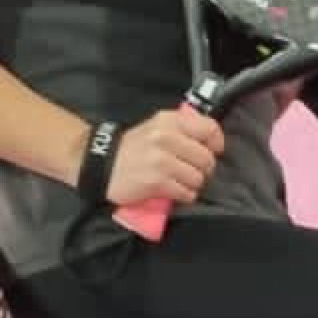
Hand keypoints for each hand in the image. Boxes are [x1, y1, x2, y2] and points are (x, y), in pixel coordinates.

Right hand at [106, 104, 224, 210]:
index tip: (211, 151)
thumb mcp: (156, 126)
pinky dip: (183, 195)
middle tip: (191, 170)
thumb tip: (211, 139)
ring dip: (192, 184)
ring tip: (179, 181)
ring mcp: (162, 161)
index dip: (216, 144)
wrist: (101, 164)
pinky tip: (173, 190)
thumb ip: (183, 128)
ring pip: (198, 178)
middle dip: (203, 169)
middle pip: (207, 158)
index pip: (210, 129)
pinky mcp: (157, 182)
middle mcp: (166, 138)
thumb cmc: (133, 147)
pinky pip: (186, 193)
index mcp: (169, 121)